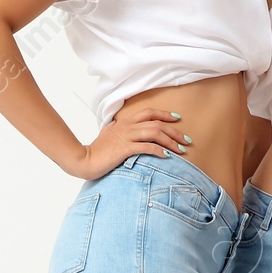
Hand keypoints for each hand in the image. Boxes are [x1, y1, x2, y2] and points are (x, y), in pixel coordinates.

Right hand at [65, 109, 191, 179]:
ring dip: (171, 141)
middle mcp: (127, 126)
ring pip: (155, 133)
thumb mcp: (108, 134)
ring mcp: (126, 136)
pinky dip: (159, 150)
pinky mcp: (125, 149)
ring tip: (181, 150)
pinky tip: (167, 156)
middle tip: (186, 140)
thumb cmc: (97, 150)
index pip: (149, 113)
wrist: (84, 160)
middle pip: (157, 123)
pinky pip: (147, 147)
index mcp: (124, 121)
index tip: (177, 119)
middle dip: (175, 131)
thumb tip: (119, 125)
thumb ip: (116, 129)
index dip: (164, 114)